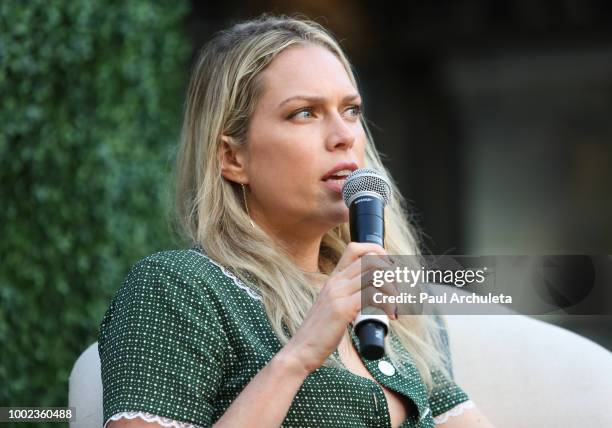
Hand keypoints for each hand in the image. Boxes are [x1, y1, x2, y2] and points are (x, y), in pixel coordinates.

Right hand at [280, 242, 397, 373]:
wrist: (301, 350)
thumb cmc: (319, 333)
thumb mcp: (332, 307)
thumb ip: (347, 297)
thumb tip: (372, 296)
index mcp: (334, 279)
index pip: (355, 249)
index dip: (376, 252)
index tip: (389, 268)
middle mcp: (335, 282)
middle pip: (370, 260)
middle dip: (391, 273)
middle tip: (397, 292)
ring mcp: (338, 294)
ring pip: (374, 275)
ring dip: (392, 289)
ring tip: (396, 306)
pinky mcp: (342, 309)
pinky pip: (372, 295)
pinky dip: (387, 304)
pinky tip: (390, 316)